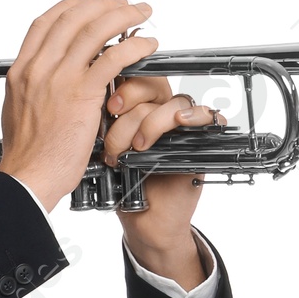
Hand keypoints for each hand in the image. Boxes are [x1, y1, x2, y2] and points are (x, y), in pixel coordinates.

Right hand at [0, 0, 155, 212]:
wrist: (28, 178)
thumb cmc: (27, 155)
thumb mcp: (18, 110)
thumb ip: (33, 88)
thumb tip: (44, 80)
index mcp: (22, 70)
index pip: (47, 22)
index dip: (73, 6)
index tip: (90, 4)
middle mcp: (39, 67)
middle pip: (74, 16)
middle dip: (103, 4)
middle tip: (123, 4)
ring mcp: (60, 78)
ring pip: (96, 29)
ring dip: (124, 15)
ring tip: (141, 14)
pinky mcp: (81, 93)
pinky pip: (113, 58)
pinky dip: (133, 46)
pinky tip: (146, 46)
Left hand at [103, 72, 219, 284]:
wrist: (143, 221)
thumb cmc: (124, 186)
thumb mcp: (107, 150)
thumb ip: (105, 124)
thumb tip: (92, 98)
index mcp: (137, 108)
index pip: (135, 76)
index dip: (122, 83)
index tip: (109, 105)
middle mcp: (160, 113)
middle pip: (154, 84)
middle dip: (131, 103)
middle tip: (118, 128)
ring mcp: (180, 127)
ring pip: (173, 103)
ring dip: (152, 122)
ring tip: (137, 148)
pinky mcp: (200, 142)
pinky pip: (207, 117)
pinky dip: (197, 115)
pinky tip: (182, 122)